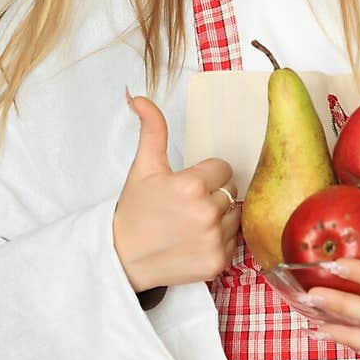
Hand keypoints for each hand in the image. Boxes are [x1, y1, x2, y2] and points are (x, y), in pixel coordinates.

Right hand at [113, 90, 240, 293]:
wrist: (123, 258)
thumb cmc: (135, 211)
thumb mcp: (144, 166)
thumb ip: (152, 128)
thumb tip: (139, 96)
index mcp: (191, 185)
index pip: (223, 168)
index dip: (205, 175)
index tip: (186, 186)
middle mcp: (206, 212)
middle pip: (231, 191)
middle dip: (212, 195)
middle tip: (186, 206)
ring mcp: (213, 239)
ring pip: (236, 215)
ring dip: (220, 217)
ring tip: (191, 223)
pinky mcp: (218, 262)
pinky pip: (235, 242)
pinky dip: (220, 241)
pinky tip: (196, 241)